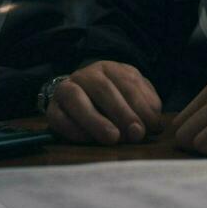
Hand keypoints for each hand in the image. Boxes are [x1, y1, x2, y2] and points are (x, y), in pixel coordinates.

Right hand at [45, 60, 163, 144]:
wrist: (77, 99)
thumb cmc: (113, 101)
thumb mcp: (133, 98)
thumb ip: (145, 107)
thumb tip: (154, 124)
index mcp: (110, 68)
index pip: (127, 82)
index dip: (141, 104)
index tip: (151, 126)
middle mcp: (86, 74)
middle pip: (103, 89)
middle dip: (122, 112)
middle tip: (136, 134)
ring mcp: (66, 89)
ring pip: (77, 100)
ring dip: (96, 120)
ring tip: (113, 138)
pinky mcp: (52, 109)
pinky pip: (58, 117)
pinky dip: (72, 129)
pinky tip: (88, 139)